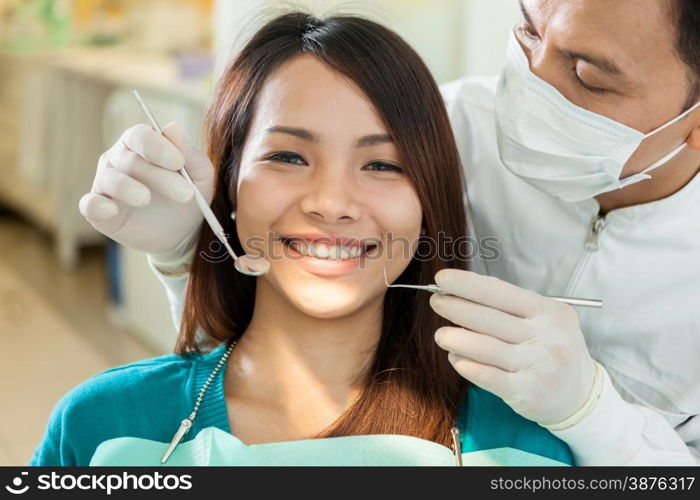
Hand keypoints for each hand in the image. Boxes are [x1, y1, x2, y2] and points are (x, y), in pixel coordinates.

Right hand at [78, 122, 213, 255]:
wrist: (181, 233)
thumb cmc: (188, 196)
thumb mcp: (200, 177)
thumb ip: (189, 154)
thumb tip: (172, 127)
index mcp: (142, 145)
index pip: (140, 135)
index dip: (157, 147)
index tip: (179, 163)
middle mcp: (118, 159)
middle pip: (130, 159)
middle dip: (159, 176)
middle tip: (185, 194)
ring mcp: (106, 184)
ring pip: (110, 179)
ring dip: (128, 188)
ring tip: (146, 199)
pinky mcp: (99, 212)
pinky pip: (90, 204)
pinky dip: (97, 205)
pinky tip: (111, 210)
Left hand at [430, 269, 595, 425]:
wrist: (582, 396)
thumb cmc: (552, 350)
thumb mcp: (544, 321)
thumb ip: (509, 309)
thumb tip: (461, 295)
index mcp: (547, 311)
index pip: (501, 292)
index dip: (468, 284)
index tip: (442, 279)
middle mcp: (545, 336)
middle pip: (490, 318)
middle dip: (456, 307)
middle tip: (436, 301)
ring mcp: (538, 364)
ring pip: (487, 347)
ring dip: (456, 338)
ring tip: (440, 335)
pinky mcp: (528, 391)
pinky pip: (490, 377)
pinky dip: (468, 366)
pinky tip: (456, 359)